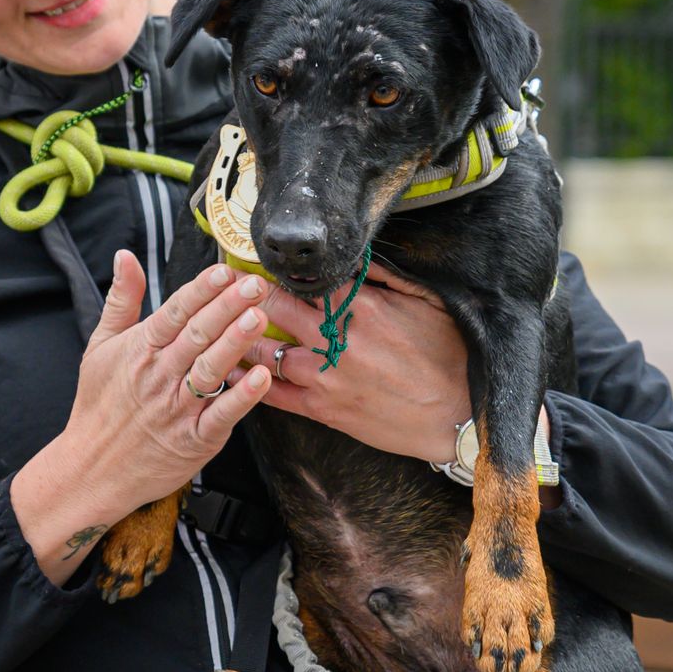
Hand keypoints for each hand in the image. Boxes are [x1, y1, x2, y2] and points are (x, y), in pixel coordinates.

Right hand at [13, 251, 272, 583]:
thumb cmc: (100, 405)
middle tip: (256, 284)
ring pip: (210, 370)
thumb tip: (124, 256)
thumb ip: (121, 300)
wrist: (91, 468)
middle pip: (197, 335)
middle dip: (228, 307)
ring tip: (259, 318)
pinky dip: (241, 398)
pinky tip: (262, 378)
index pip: (174, 313)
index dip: (201, 290)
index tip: (224, 271)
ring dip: (236, 343)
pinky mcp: (193, 440)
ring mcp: (176, 409)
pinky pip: (220, 416)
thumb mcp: (100, 347)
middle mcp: (158, 376)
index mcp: (139, 350)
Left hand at [233, 263, 471, 463]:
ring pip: (266, 352)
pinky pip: (275, 395)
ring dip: (238, 336)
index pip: (306, 280)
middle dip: (245, 294)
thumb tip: (357, 254)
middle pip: (276, 308)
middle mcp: (338, 340)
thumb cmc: (448, 357)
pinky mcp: (325, 411)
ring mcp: (327, 378)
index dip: (276, 269)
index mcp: (363, 308)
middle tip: (222, 282)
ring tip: (213, 323)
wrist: (459, 418)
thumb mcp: (427, 303)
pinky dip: (249, 381)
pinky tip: (229, 370)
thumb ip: (387, 277)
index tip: (253, 259)